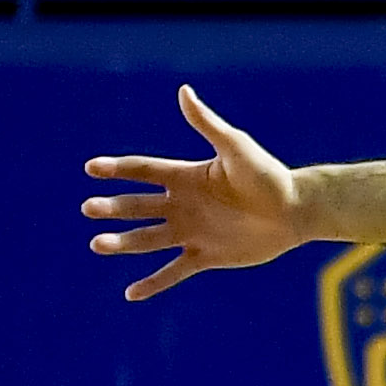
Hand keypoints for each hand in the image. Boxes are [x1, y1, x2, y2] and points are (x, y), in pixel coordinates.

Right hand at [84, 85, 303, 300]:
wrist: (296, 210)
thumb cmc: (268, 175)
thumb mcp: (236, 147)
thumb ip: (207, 124)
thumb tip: (184, 91)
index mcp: (186, 176)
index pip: (143, 171)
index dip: (118, 169)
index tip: (91, 168)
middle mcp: (183, 204)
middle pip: (138, 206)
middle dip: (113, 208)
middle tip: (89, 209)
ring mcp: (193, 231)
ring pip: (148, 239)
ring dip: (123, 243)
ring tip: (98, 245)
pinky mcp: (207, 255)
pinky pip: (174, 271)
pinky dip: (153, 283)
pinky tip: (131, 293)